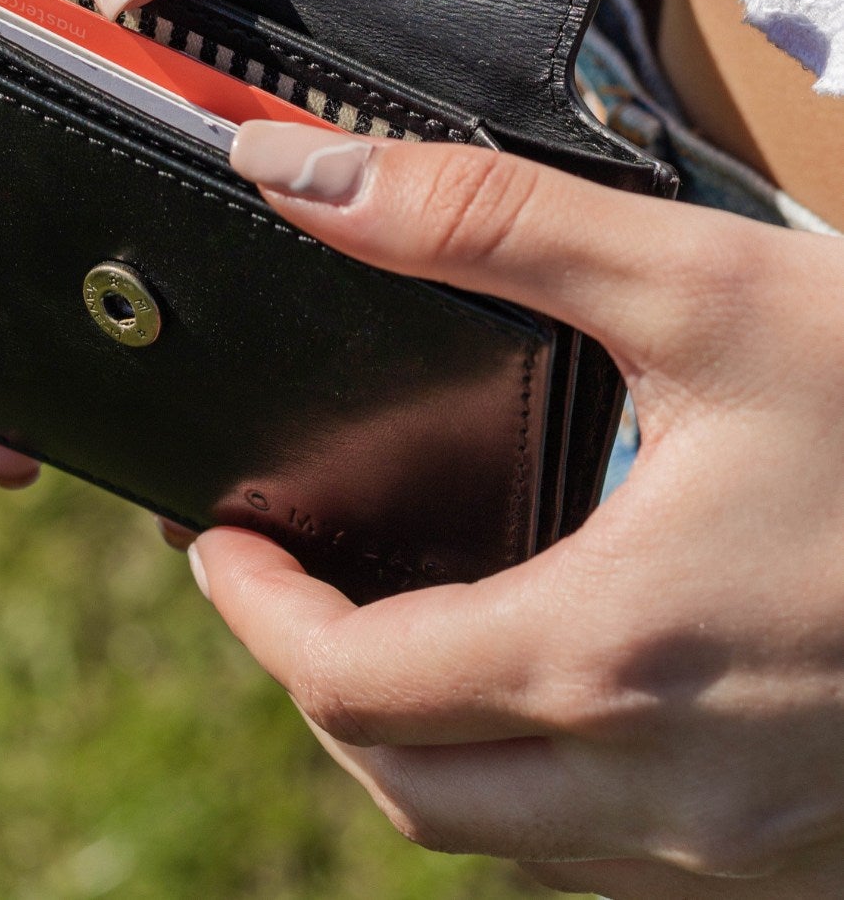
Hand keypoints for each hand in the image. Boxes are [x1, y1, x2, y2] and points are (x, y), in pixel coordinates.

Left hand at [188, 119, 843, 897]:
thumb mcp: (698, 287)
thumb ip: (482, 223)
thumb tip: (303, 174)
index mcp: (608, 656)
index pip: (349, 686)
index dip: (255, 614)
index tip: (220, 545)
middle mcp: (664, 792)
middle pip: (406, 787)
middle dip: (317, 685)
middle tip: (289, 583)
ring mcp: (740, 851)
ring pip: (508, 840)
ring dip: (423, 742)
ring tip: (402, 624)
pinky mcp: (802, 859)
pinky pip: (616, 860)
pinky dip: (541, 781)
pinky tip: (564, 683)